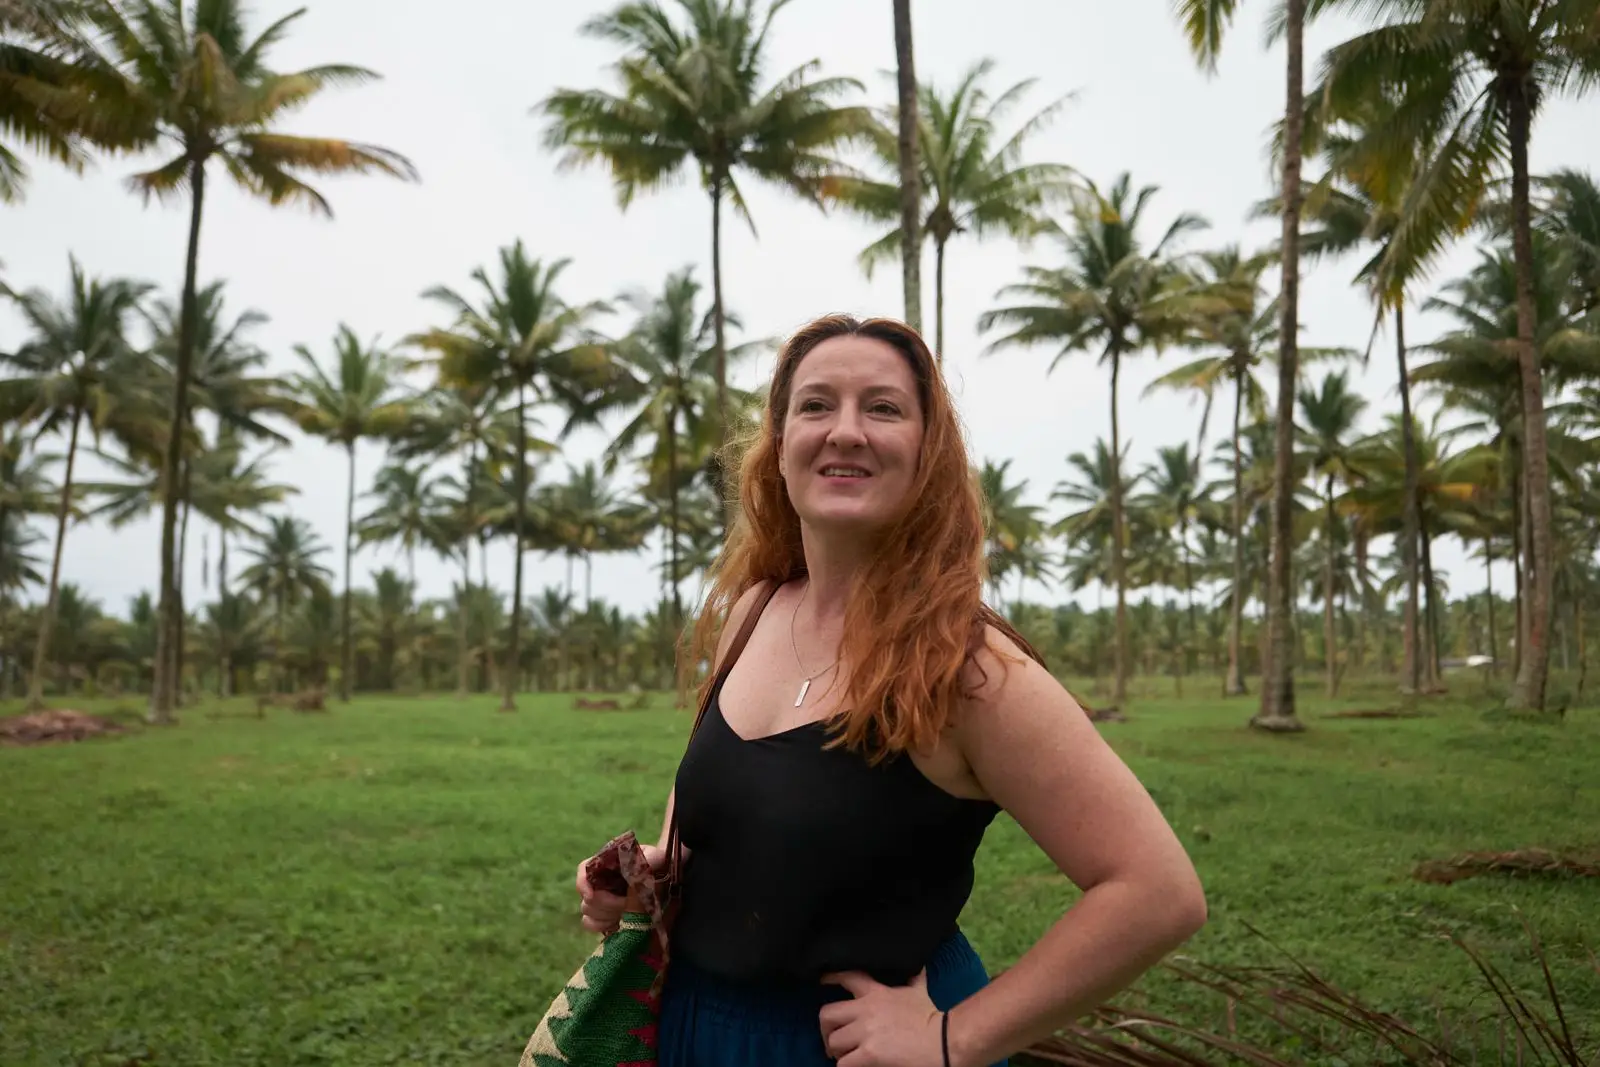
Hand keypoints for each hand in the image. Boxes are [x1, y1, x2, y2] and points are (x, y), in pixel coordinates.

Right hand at [575, 842, 665, 934]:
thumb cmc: (656, 866)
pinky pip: (590, 923)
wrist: (662, 883)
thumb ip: (649, 859)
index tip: (591, 896)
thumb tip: (635, 874)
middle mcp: (598, 880)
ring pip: (587, 911)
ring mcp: (598, 898)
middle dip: (608, 904)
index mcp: (607, 863)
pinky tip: (618, 923)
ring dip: (607, 915)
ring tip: (627, 912)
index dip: (583, 883)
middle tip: (627, 904)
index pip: (584, 869)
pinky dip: (603, 925)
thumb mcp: (656, 858)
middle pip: (587, 896)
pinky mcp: (601, 915)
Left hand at [818, 969, 942, 1066]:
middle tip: (833, 1040)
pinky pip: (843, 1063)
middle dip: (827, 1029)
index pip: (847, 978)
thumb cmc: (931, 1017)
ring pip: (833, 1041)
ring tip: (844, 1057)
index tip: (823, 980)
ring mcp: (865, 1032)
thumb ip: (914, 979)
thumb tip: (919, 966)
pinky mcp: (868, 1054)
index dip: (831, 978)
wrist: (943, 1041)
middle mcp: (865, 1010)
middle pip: (828, 1015)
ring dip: (837, 1051)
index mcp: (876, 993)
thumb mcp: (919, 992)